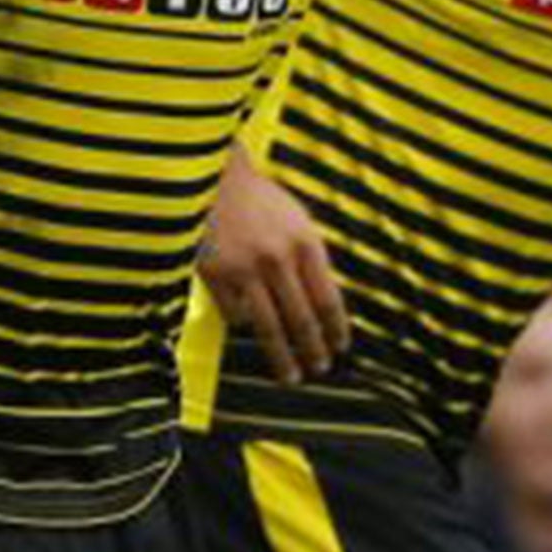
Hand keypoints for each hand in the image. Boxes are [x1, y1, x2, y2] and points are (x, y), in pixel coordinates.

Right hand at [196, 150, 347, 383]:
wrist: (212, 176)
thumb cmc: (256, 198)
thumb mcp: (295, 219)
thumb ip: (309, 257)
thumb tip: (324, 302)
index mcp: (305, 243)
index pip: (328, 299)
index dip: (336, 329)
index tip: (339, 347)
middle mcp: (279, 259)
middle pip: (302, 319)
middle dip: (314, 350)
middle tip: (319, 368)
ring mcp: (245, 269)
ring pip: (269, 328)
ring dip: (283, 358)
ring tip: (291, 376)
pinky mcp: (215, 275)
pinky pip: (235, 314)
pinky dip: (244, 324)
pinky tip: (248, 330)